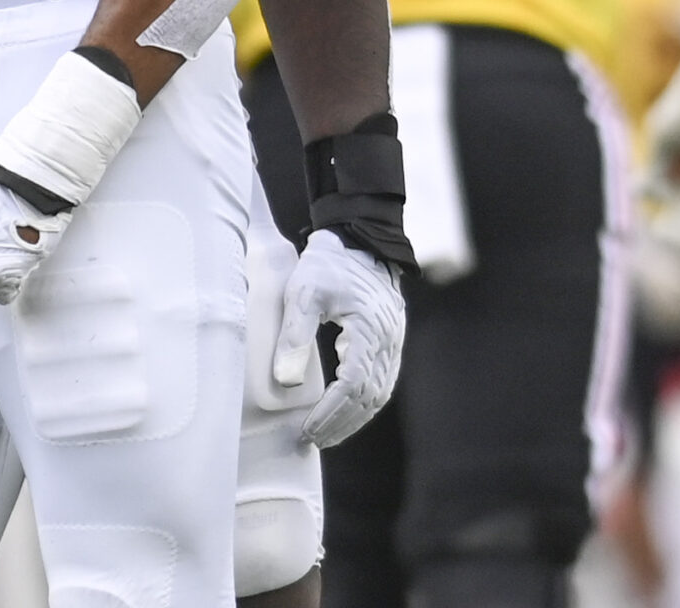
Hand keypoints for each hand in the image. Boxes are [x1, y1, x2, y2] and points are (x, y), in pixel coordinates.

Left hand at [273, 230, 405, 446]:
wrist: (356, 240)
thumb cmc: (328, 265)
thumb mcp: (304, 292)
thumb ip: (294, 334)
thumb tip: (286, 381)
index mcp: (369, 330)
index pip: (353, 385)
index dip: (330, 412)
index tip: (307, 429)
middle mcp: (388, 340)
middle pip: (369, 396)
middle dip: (340, 423)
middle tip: (312, 440)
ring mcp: (393, 341)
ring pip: (379, 393)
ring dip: (354, 418)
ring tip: (326, 435)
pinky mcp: (390, 341)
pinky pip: (382, 381)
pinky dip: (364, 403)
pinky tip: (345, 412)